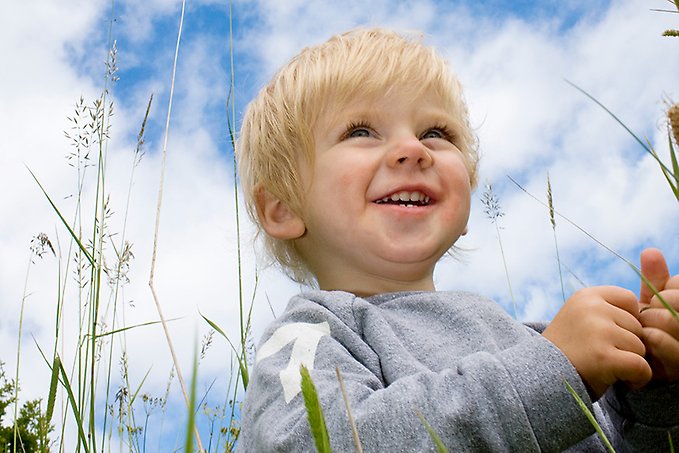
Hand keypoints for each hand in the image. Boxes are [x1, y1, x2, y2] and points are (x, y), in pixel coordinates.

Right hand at [543, 286, 650, 399]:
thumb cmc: (568, 351)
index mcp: (586, 296)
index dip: (625, 320)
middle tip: (603, 355)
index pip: (629, 299)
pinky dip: (637, 379)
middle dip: (627, 344)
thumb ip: (607, 311)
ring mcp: (598, 331)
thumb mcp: (580, 317)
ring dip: (630, 361)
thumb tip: (648, 314)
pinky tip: (621, 381)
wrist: (541, 378)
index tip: (609, 335)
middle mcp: (592, 308)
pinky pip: (642, 367)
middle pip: (637, 326)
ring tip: (607, 367)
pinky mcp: (604, 357)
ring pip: (640, 347)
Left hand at [639, 248, 678, 381]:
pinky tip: (644, 341)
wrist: (641, 367)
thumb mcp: (652, 303)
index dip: (668, 290)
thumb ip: (655, 280)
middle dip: (657, 305)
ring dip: (650, 322)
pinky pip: (664, 343)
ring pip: (672, 320)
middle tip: (645, 314)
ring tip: (643, 329)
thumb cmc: (649, 330)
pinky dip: (650, 340)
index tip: (658, 298)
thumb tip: (650, 251)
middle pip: (676, 301)